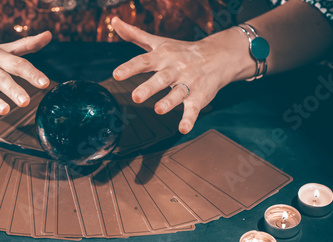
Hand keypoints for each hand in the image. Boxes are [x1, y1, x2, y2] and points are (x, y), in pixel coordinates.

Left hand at [111, 17, 246, 133]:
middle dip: (149, 87)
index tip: (116, 74)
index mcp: (162, 57)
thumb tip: (114, 22)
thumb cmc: (181, 51)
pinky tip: (183, 129)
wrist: (218, 56)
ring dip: (169, 101)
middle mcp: (175, 69)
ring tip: (159, 109)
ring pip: (178, 93)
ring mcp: (188, 83)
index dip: (130, 68)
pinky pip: (193, 109)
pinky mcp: (199, 97)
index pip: (144, 61)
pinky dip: (189, 119)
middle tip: (135, 97)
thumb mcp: (158, 43)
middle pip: (161, 78)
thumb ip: (135, 35)